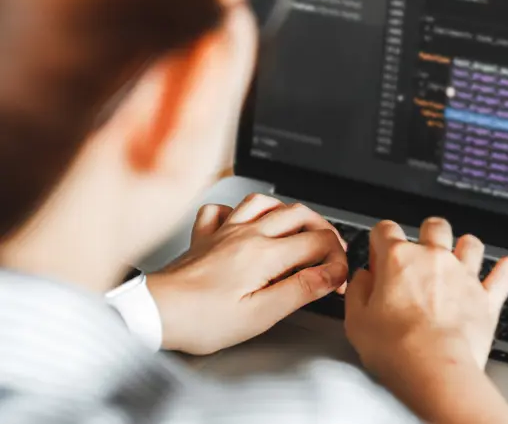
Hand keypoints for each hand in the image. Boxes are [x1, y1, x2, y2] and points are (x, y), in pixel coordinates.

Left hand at [147, 194, 347, 354]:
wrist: (154, 312)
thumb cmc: (200, 319)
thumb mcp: (260, 314)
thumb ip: (299, 290)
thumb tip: (330, 274)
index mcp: (264, 254)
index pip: (318, 242)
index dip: (337, 258)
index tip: (337, 278)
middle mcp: (247, 234)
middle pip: (299, 214)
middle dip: (323, 229)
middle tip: (330, 251)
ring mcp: (225, 231)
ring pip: (266, 203)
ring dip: (289, 212)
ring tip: (299, 229)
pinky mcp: (206, 236)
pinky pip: (225, 209)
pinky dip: (240, 211)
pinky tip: (245, 223)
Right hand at [344, 218, 507, 423]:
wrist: (435, 369)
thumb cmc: (396, 349)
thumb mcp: (356, 320)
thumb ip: (357, 291)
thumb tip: (361, 278)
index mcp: (398, 259)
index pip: (385, 229)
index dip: (380, 241)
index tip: (379, 257)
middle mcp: (433, 259)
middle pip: (434, 226)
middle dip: (426, 233)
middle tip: (420, 252)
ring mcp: (463, 275)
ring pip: (470, 242)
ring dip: (464, 247)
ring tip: (458, 258)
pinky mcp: (486, 298)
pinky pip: (504, 274)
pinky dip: (506, 269)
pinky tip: (505, 267)